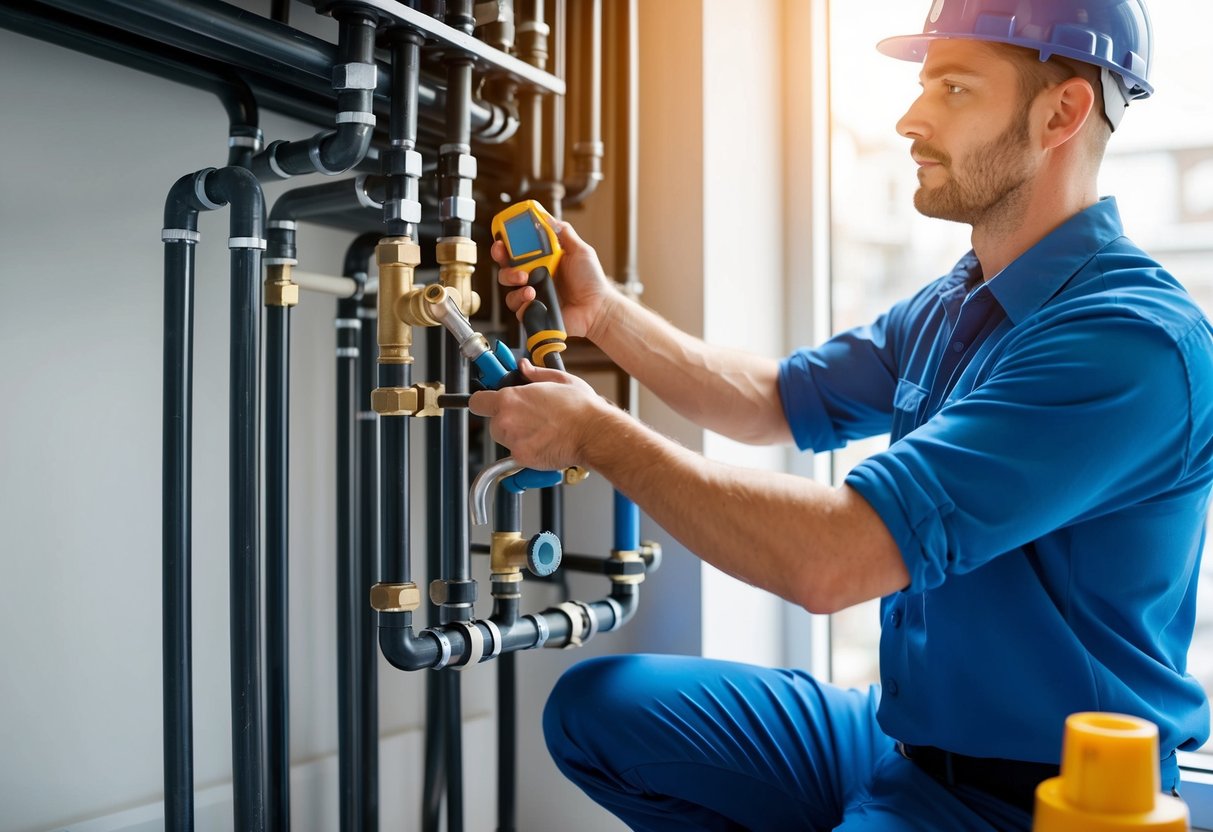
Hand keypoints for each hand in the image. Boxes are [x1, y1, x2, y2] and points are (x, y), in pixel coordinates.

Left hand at [469, 360, 608, 470]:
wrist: (594, 433)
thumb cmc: (581, 408)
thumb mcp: (559, 380)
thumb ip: (535, 373)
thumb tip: (525, 367)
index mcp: (510, 398)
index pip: (477, 402)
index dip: (484, 402)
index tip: (489, 404)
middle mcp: (507, 420)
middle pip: (493, 423)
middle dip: (507, 421)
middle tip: (530, 419)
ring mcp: (513, 440)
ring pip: (504, 439)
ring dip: (516, 436)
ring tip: (540, 431)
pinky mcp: (522, 458)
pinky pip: (517, 454)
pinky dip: (527, 451)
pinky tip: (544, 443)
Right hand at [490, 210, 616, 341]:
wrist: (598, 308)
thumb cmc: (591, 281)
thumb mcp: (580, 251)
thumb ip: (564, 233)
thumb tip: (548, 218)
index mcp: (541, 262)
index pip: (515, 253)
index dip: (504, 246)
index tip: (501, 241)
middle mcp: (534, 279)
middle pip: (506, 270)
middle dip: (503, 265)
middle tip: (513, 265)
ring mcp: (533, 297)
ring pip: (509, 292)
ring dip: (514, 286)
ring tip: (530, 288)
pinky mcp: (534, 314)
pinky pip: (518, 309)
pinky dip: (523, 304)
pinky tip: (535, 300)